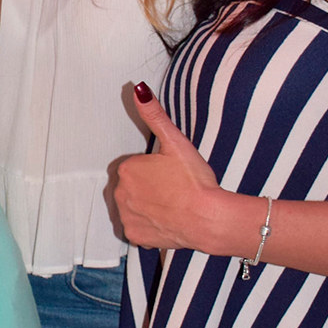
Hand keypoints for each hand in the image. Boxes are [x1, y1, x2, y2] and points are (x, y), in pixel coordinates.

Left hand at [115, 81, 224, 250]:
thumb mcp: (175, 142)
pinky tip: (167, 220)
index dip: (156, 169)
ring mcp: (126, 217)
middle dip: (149, 187)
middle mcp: (120, 193)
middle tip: (174, 189)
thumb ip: (154, 115)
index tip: (172, 174)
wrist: (208, 218)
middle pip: (133, 186)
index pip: (137, 166)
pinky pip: (138, 228)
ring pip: (134, 207)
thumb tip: (138, 90)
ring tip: (172, 205)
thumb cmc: (194, 181)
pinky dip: (150, 225)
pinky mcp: (135, 236)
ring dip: (147, 206)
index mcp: (127, 169)